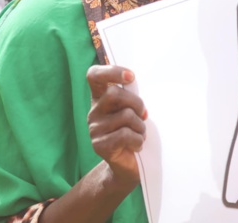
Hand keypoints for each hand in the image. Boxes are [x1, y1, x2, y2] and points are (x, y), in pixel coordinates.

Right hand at [86, 65, 146, 184]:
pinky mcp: (99, 145)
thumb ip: (130, 97)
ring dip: (140, 126)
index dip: (111, 71)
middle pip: (115, 94)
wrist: (128, 166)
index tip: (131, 77)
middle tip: (144, 116)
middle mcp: (94, 111)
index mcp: (100, 98)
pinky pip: (125, 135)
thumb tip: (132, 82)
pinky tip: (135, 146)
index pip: (94, 76)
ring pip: (125, 115)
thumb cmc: (133, 132)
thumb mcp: (133, 110)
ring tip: (139, 134)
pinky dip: (138, 140)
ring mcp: (94, 128)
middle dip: (137, 103)